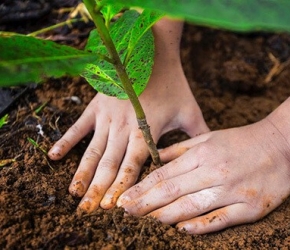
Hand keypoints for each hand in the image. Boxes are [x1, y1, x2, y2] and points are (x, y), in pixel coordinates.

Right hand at [48, 58, 208, 211]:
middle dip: (98, 189)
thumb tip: (209, 156)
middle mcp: (124, 128)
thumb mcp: (190, 110)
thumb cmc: (173, 82)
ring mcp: (107, 117)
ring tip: (73, 194)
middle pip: (110, 165)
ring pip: (93, 152)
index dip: (122, 188)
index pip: (132, 167)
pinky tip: (54, 157)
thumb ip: (198, 135)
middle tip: (86, 211)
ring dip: (82, 174)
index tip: (112, 207)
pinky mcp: (96, 106)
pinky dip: (66, 142)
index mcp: (146, 131)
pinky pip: (78, 127)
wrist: (152, 52)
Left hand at [117, 119, 289, 233]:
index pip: (165, 174)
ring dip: (165, 216)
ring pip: (192, 207)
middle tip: (125, 213)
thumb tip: (156, 157)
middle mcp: (215, 172)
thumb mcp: (210, 136)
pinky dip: (201, 226)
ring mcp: (232, 190)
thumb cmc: (243, 140)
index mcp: (203, 154)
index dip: (142, 188)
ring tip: (146, 222)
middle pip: (172, 192)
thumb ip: (181, 148)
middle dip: (145, 204)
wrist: (283, 144)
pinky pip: (220, 218)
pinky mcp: (250, 207)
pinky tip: (182, 230)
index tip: (125, 198)